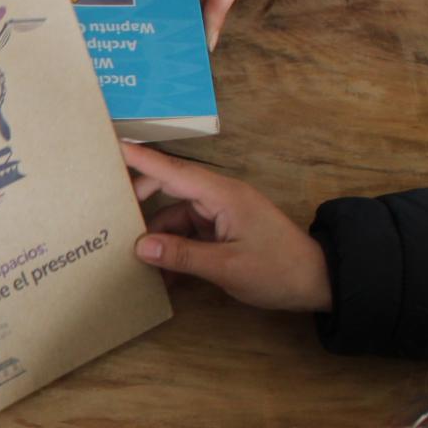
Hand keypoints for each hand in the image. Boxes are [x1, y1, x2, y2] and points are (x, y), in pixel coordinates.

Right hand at [122, 143, 331, 311]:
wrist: (318, 282)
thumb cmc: (278, 270)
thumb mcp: (227, 267)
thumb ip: (182, 255)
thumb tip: (141, 247)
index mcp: (223, 195)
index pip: (172, 171)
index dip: (140, 159)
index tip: (111, 145)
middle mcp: (219, 197)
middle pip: (168, 189)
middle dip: (140, 204)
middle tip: (109, 219)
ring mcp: (220, 213)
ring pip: (174, 215)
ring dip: (156, 236)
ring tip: (132, 259)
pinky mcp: (222, 230)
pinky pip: (187, 233)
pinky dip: (173, 249)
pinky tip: (161, 274)